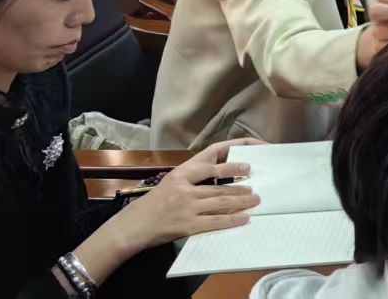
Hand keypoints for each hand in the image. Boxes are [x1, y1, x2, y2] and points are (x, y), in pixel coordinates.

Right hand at [113, 140, 262, 250]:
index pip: (211, 159)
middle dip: (240, 185)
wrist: (131, 227)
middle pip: (219, 184)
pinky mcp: (187, 225)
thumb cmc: (153, 204)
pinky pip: (215, 222)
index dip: (232, 160)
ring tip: (255, 200)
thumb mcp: (170, 182)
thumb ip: (192, 177)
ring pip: (221, 202)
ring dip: (241, 201)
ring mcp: (187, 207)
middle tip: (255, 185)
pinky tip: (244, 219)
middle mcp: (185, 188)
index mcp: (181, 173)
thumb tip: (219, 174)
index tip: (248, 163)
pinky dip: (231, 220)